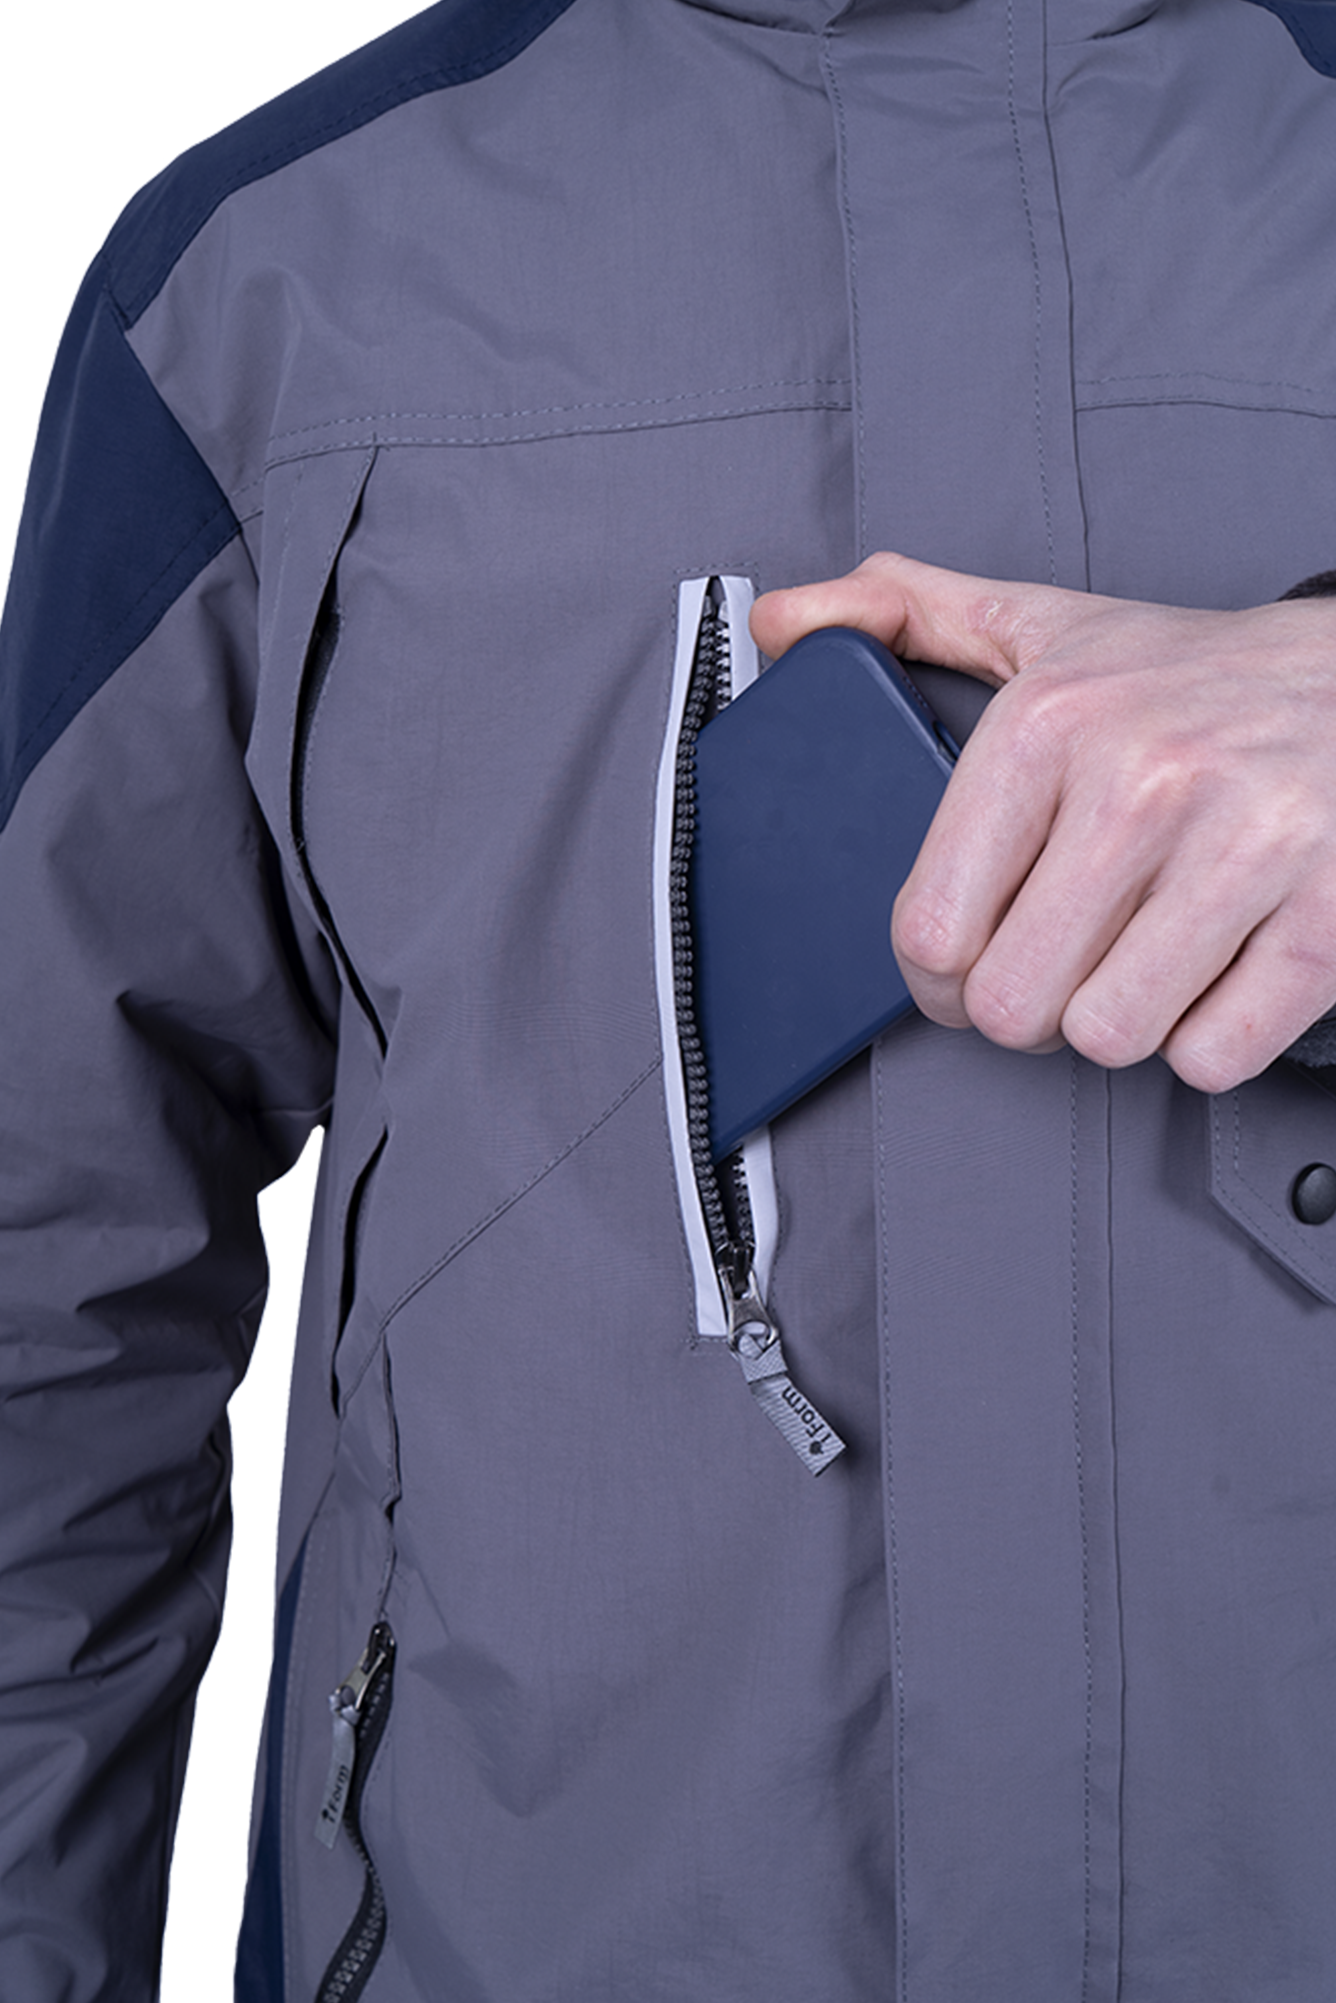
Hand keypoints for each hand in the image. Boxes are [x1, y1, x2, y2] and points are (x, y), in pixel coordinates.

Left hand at [751, 552, 1335, 1092]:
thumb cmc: (1198, 677)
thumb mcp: (1044, 625)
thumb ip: (905, 614)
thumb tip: (781, 619)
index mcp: (1051, 722)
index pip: (930, 928)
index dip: (935, 977)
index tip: (963, 965)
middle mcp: (1144, 782)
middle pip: (1012, 1003)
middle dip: (1025, 1006)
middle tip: (1058, 964)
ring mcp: (1244, 850)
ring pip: (1108, 1036)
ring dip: (1116, 1021)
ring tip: (1138, 959)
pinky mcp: (1327, 919)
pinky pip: (1212, 1055)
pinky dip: (1206, 1040)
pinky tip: (1211, 973)